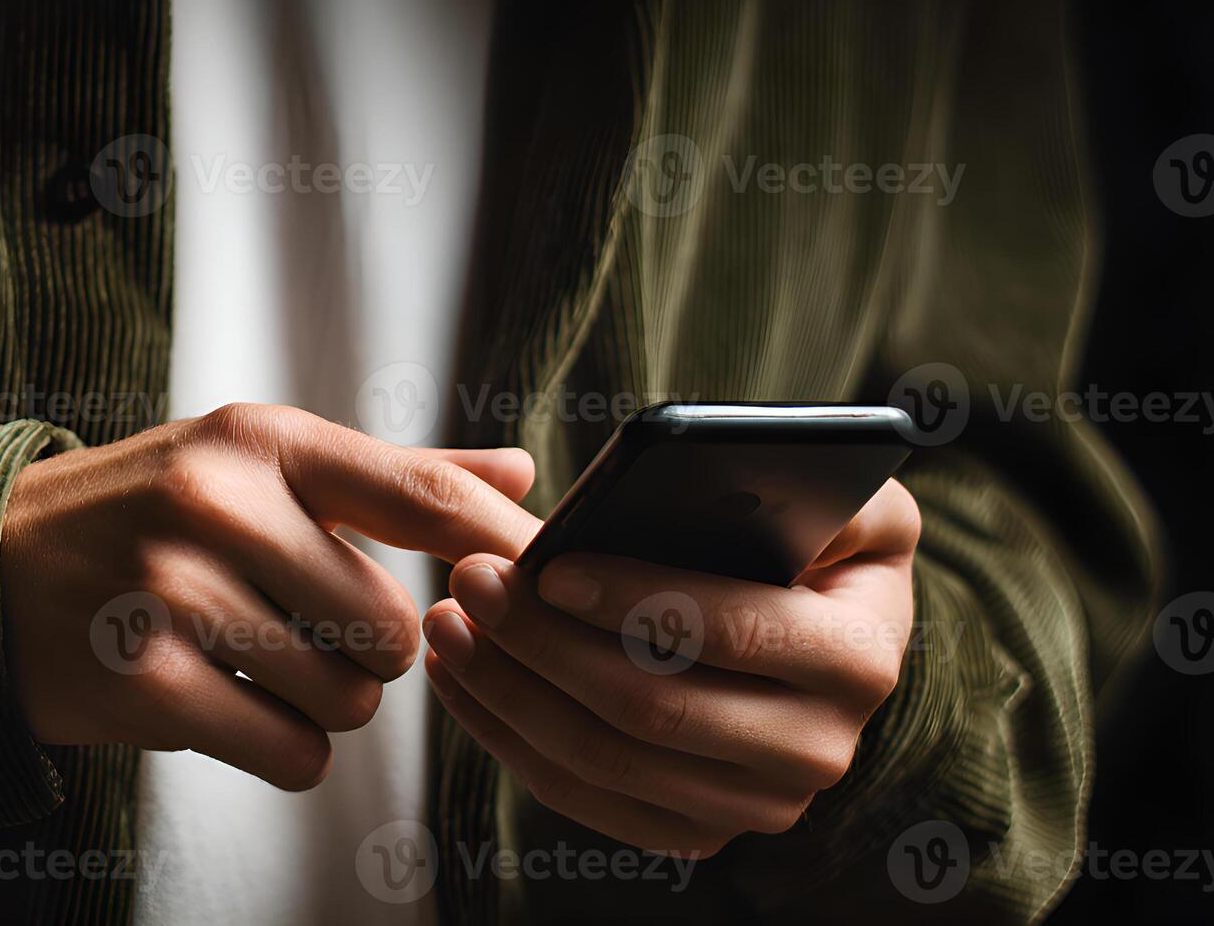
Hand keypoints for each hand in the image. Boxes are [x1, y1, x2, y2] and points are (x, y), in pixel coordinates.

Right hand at [0, 403, 537, 789]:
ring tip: (251, 661)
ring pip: (349, 701)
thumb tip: (518, 475)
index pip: (420, 493)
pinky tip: (228, 706)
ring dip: (323, 703)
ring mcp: (175, 592)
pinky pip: (293, 754)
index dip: (502, 547)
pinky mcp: (143, 683)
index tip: (554, 583)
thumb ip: (390, 476)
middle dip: (370, 652)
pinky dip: (283, 750)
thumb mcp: (254, 462)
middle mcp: (219, 502)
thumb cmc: (143, 513)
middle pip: (395, 629)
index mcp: (260, 439)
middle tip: (302, 628)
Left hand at [422, 479, 920, 855]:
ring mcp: (753, 804)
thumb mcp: (859, 506)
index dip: (633, 598)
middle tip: (470, 581)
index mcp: (857, 661)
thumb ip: (834, 488)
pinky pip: (582, 796)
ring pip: (604, 759)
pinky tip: (464, 678)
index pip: (730, 631)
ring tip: (450, 624)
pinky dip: (509, 738)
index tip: (548, 566)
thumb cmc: (827, 556)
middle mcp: (816, 750)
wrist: (827, 653)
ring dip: (510, 692)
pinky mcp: (694, 830)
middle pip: (652, 709)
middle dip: (545, 643)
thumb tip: (759, 479)